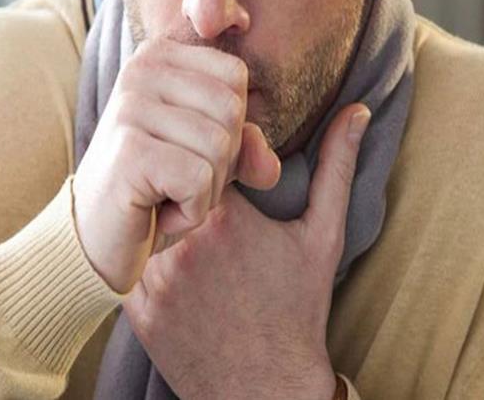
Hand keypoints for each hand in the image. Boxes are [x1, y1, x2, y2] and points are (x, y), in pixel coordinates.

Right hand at [73, 38, 280, 292]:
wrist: (92, 239)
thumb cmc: (154, 191)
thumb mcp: (210, 161)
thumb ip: (246, 149)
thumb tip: (269, 166)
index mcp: (158, 57)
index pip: (236, 76)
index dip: (230, 127)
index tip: (186, 150)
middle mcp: (140, 70)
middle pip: (232, 110)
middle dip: (220, 162)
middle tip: (175, 180)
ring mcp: (130, 108)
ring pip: (220, 147)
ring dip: (205, 191)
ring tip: (164, 195)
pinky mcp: (129, 151)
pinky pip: (199, 179)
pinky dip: (190, 211)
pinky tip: (156, 213)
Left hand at [123, 103, 370, 398]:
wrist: (266, 387)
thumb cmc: (298, 309)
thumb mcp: (323, 234)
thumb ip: (336, 166)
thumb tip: (357, 111)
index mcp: (226, 217)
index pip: (200, 154)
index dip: (213, 159)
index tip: (230, 176)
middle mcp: (181, 244)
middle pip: (167, 183)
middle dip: (185, 184)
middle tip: (205, 203)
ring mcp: (152, 279)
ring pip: (142, 218)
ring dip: (160, 216)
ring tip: (185, 230)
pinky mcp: (134, 309)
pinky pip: (127, 260)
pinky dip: (143, 253)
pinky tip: (169, 263)